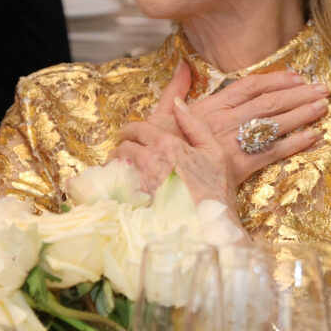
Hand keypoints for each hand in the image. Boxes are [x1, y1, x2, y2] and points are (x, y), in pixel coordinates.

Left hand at [116, 101, 236, 212]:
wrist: (211, 227)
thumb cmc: (216, 190)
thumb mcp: (215, 151)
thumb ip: (195, 125)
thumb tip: (177, 103)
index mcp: (166, 144)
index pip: (137, 129)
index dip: (132, 130)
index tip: (132, 135)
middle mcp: (148, 160)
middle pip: (123, 146)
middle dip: (125, 146)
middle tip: (129, 152)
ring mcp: (138, 182)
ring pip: (116, 165)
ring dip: (118, 164)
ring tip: (124, 169)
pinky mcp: (133, 202)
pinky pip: (114, 186)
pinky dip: (115, 184)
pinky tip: (123, 188)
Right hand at [118, 63, 329, 186]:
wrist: (155, 176)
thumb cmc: (156, 147)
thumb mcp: (160, 114)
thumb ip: (175, 89)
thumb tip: (182, 65)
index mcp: (211, 106)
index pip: (249, 86)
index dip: (275, 79)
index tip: (296, 76)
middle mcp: (226, 120)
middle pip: (269, 102)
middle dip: (298, 94)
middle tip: (322, 88)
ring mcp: (234, 142)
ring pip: (274, 123)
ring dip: (301, 114)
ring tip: (323, 107)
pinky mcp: (240, 165)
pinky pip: (272, 152)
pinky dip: (294, 144)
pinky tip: (312, 136)